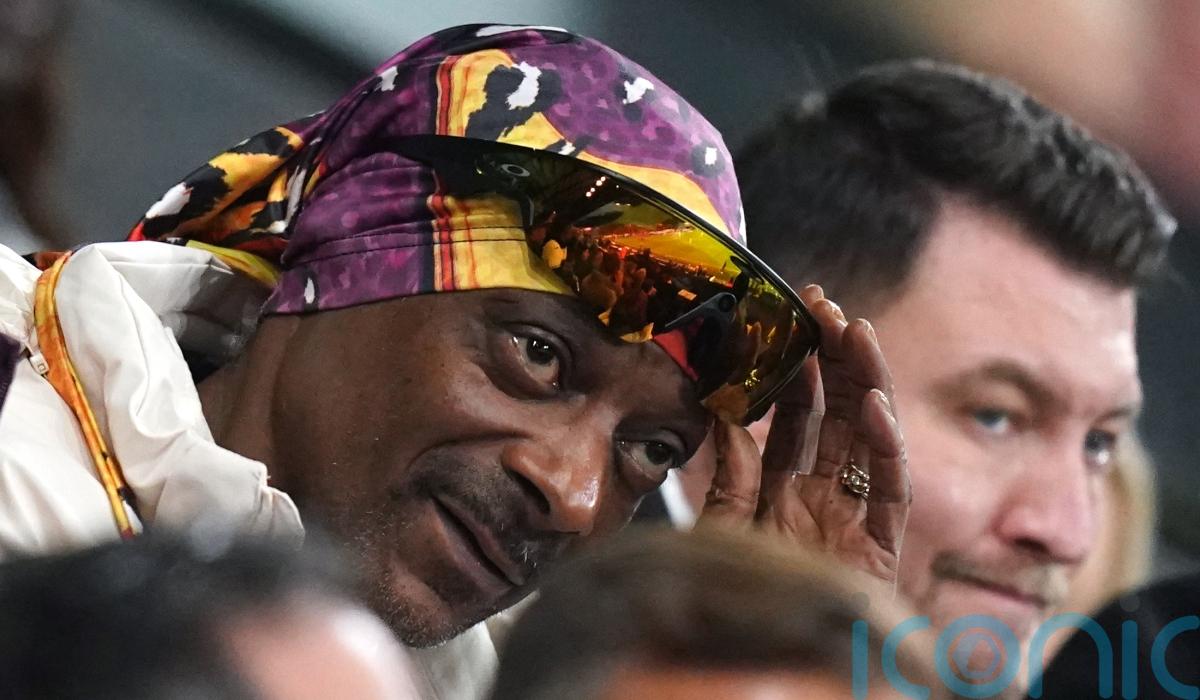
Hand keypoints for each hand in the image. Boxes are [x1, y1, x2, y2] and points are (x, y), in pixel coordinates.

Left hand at [697, 285, 909, 591]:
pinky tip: (874, 405)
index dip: (792, 368)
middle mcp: (822, 493)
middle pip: (834, 412)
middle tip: (824, 306)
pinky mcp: (883, 543)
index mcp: (781, 488)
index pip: (792, 415)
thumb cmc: (749, 602)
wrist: (783, 660)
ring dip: (863, 380)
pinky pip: (890, 487)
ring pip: (867, 433)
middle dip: (832, 357)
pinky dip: (887, 446)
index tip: (787, 320)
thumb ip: (729, 476)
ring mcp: (855, 514)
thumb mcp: (725, 532)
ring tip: (854, 330)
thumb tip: (721, 414)